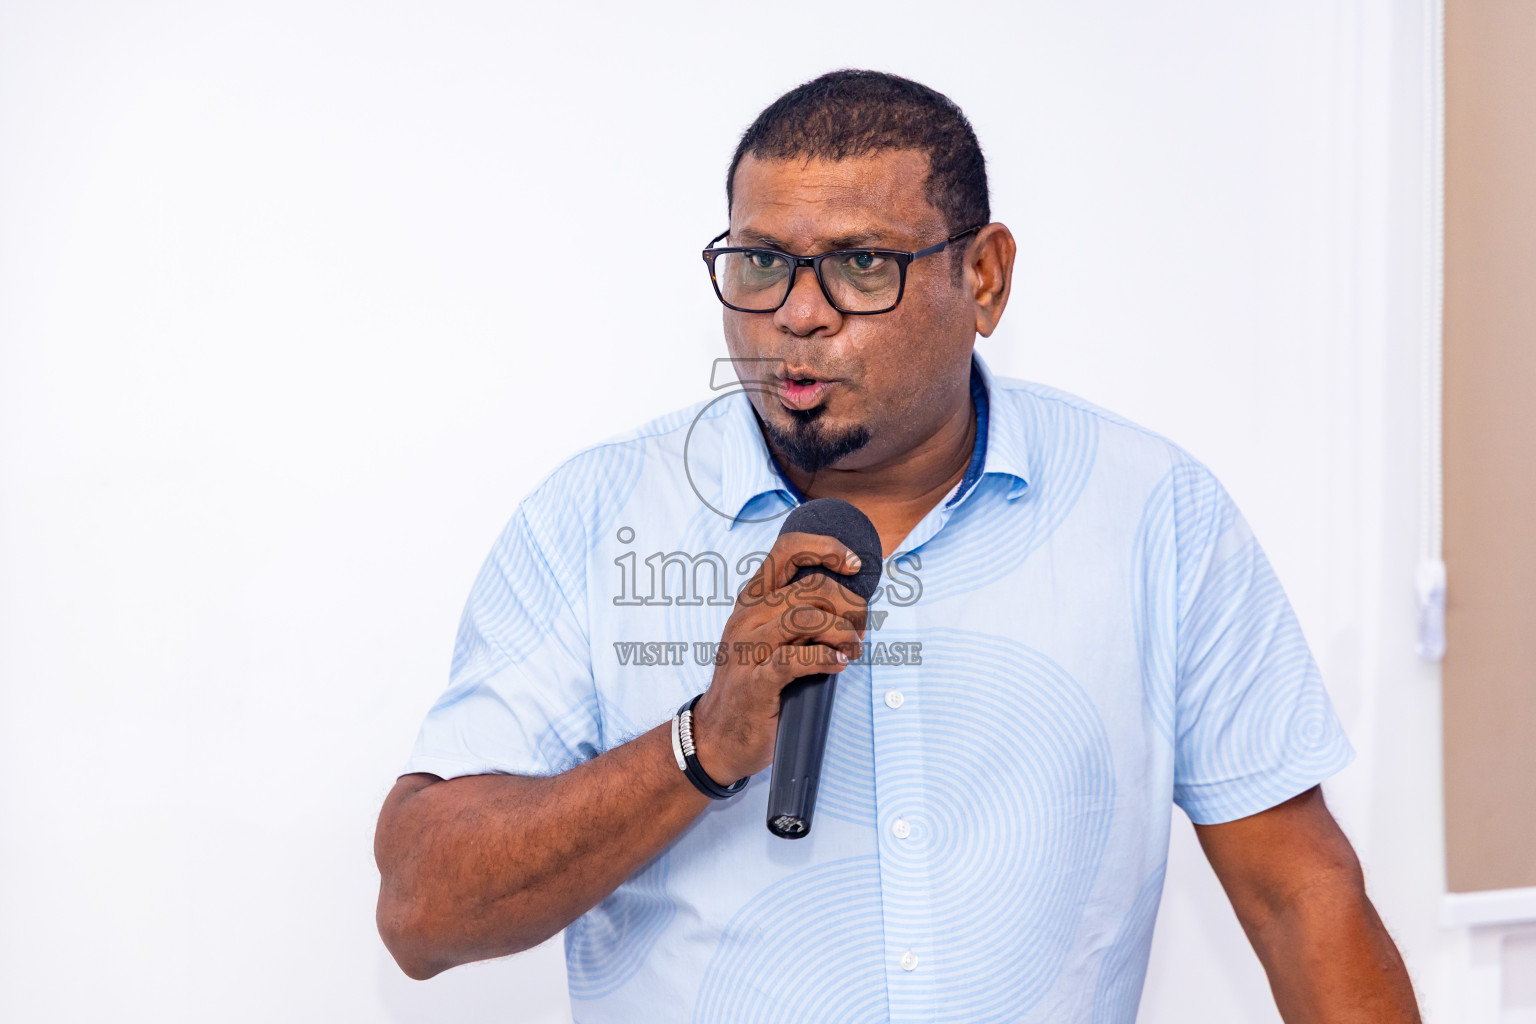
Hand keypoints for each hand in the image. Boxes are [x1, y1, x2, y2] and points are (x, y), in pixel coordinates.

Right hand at [689, 531, 868, 783]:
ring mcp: (748, 649)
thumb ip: (797, 616)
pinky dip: (827, 658)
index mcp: (752, 601)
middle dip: (849, 606)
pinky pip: (797, 659)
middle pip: (812, 587)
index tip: (852, 564)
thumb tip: (850, 601)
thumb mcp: (768, 639)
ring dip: (843, 633)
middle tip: (859, 630)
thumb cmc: (753, 685)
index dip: (826, 548)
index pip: (787, 551)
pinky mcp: (756, 682)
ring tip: (852, 649)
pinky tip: (839, 664)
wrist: (719, 737)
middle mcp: (747, 618)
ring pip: (808, 619)